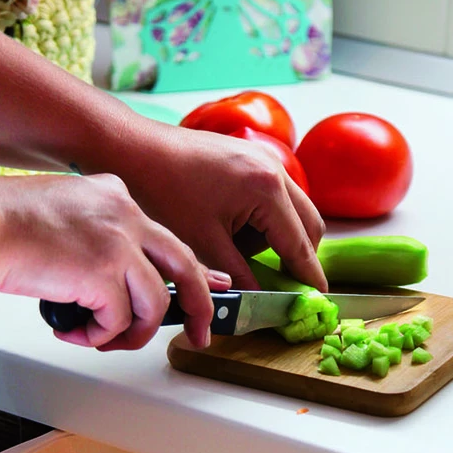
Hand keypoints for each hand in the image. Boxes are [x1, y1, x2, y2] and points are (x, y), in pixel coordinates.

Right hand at [0, 172, 217, 349]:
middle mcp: (125, 215)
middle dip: (199, 306)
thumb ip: (95, 238)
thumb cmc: (3, 223)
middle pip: (184, 267)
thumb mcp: (64, 214)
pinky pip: (117, 320)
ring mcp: (118, 244)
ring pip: (153, 304)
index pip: (167, 239)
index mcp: (115, 197)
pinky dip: (97, 335)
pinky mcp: (102, 273)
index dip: (192, 269)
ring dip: (131, 333)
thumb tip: (109, 282)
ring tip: (103, 339)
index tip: (214, 286)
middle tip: (200, 333)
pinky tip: (73, 331)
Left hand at [119, 125, 327, 291]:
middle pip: (308, 225)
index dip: (309, 276)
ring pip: (292, 211)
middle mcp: (273, 169)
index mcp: (266, 190)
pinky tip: (229, 230)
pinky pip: (273, 195)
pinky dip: (262, 219)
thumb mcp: (202, 244)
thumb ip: (238, 276)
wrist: (133, 150)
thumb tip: (259, 302)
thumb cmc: (162, 193)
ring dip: (276, 237)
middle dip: (297, 256)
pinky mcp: (248, 157)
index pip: (299, 245)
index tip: (318, 299)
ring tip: (235, 250)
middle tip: (280, 283)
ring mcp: (263, 158)